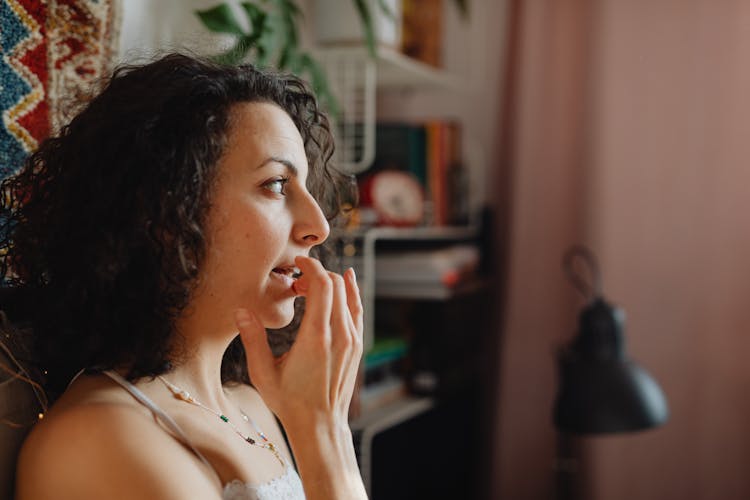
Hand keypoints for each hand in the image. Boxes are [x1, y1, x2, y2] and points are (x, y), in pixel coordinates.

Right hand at [235, 255, 362, 425]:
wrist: (320, 424)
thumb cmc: (289, 401)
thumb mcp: (262, 372)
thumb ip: (252, 339)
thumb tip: (241, 310)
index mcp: (316, 338)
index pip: (322, 286)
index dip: (311, 267)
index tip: (298, 262)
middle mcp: (339, 335)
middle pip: (336, 285)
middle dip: (317, 274)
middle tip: (296, 283)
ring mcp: (351, 340)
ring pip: (348, 295)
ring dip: (331, 283)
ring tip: (310, 286)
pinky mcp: (356, 345)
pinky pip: (357, 309)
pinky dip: (352, 291)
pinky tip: (347, 280)